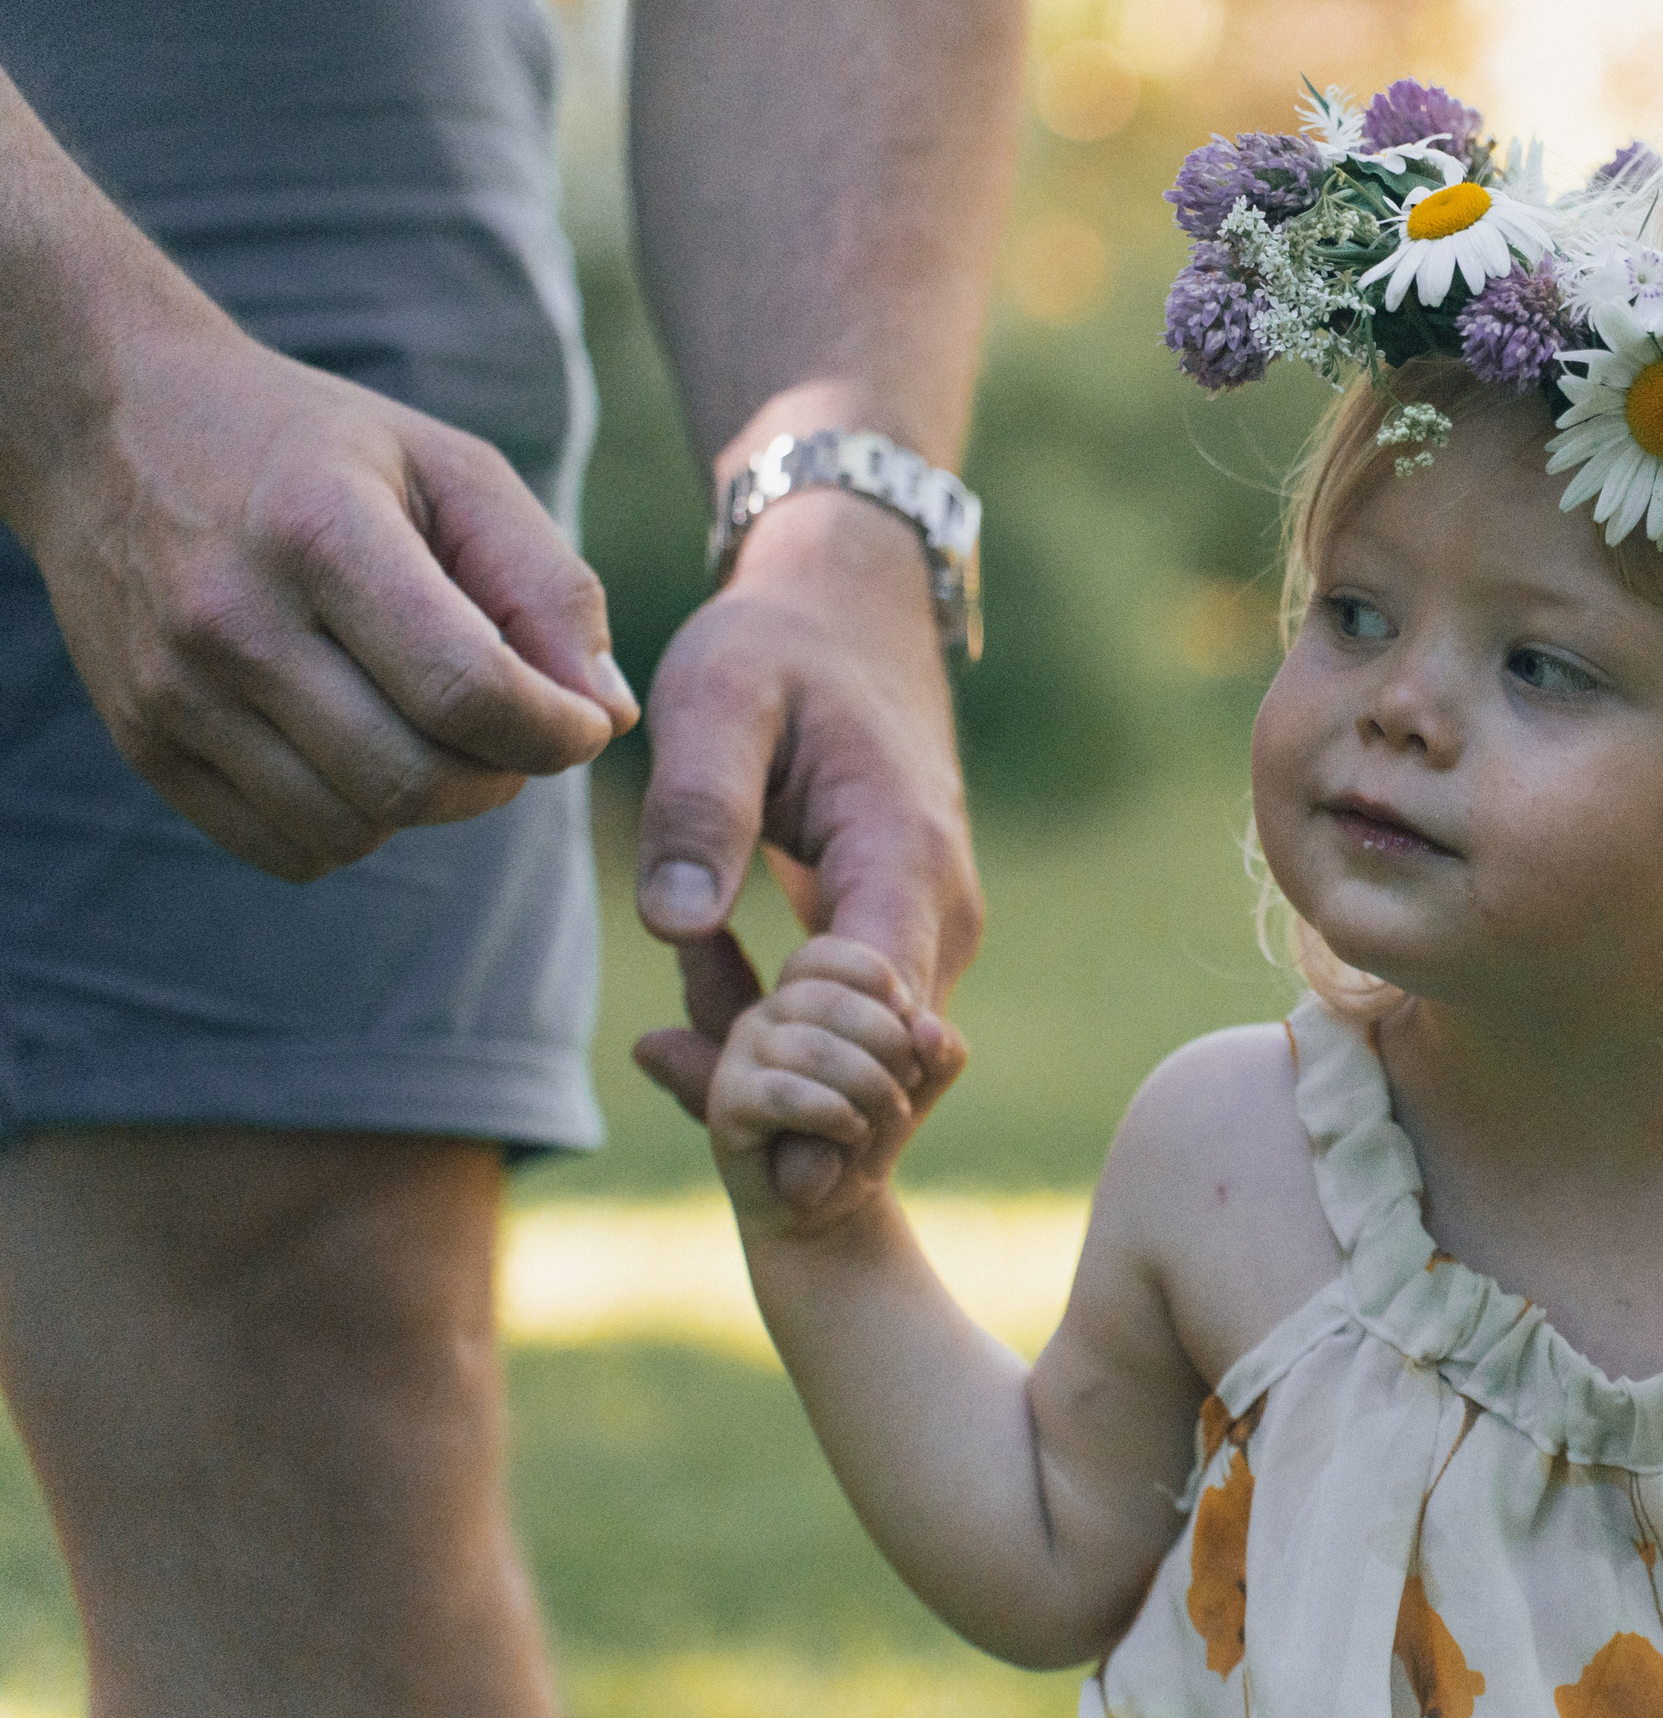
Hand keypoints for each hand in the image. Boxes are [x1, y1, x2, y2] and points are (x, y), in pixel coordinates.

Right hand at [8, 313, 636, 879]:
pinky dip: (355, 826)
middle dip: (501, 778)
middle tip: (518, 732)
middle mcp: (233, 620)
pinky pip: (287, 848)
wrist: (118, 426)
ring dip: (431, 807)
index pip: (465, 689)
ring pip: (352, 829)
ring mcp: (175, 690)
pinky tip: (364, 753)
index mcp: (319, 532)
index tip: (585, 724)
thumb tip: (609, 714)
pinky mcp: (144, 743)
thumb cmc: (320, 449)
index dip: (554, 733)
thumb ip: (548, 586)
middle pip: (412, 779)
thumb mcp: (452, 469)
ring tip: (439, 733)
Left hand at [632, 452, 984, 1198]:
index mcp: (903, 860)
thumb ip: (697, 807)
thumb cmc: (775, 649)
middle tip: (663, 1050)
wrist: (849, 617)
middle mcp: (943, 917)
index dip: (807, 1091)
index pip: (879, 1025)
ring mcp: (935, 938)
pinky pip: (861, 1039)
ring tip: (678, 1011)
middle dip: (772, 1092)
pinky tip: (706, 996)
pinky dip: (785, 1046)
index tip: (709, 1101)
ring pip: (872, 1068)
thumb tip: (671, 928)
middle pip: (880, 1072)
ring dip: (773, 1071)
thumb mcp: (716, 698)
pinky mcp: (910, 947)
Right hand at [706, 936, 967, 1235]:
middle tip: (907, 1083)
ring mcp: (740, 1059)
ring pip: (810, 1049)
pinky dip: (833, 1113)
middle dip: (887, 1042)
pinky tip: (852, 1130)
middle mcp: (764, 1016)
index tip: (909, 1019)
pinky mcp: (727, 1107)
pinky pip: (782, 1093)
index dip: (874, 978)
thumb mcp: (924, 1079)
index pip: (823, 954)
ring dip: (869, 1085)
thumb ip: (940, 1046)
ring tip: (887, 1115)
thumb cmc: (873, 1125)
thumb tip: (926, 1029)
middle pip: (828, 1000)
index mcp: (802, 993)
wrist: (832, 1204)